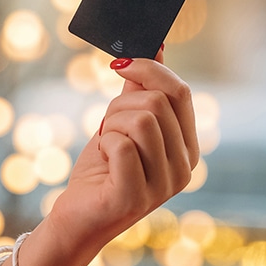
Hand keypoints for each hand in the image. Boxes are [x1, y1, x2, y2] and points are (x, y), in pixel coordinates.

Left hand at [46, 47, 199, 259]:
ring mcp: (164, 186)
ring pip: (141, 120)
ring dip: (111, 126)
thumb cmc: (101, 171)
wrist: (77, 219)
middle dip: (120, 106)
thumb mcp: (123, 124)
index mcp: (188, 149)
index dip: (150, 69)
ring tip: (106, 147)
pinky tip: (103, 164)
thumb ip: (141, 89)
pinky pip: (121, 144)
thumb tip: (155, 46)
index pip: (181, 92)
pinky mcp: (135, 197)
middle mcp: (185, 168)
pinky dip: (104, 145)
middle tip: (106, 128)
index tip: (120, 64)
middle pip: (158, 102)